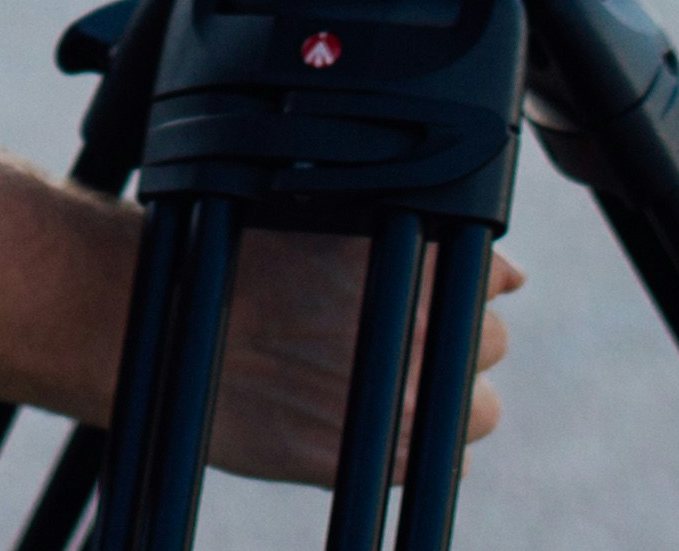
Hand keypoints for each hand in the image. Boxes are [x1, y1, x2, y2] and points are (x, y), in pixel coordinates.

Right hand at [208, 225, 524, 483]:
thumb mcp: (334, 215)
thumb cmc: (239, 260)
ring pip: (477, 409)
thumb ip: (417, 244)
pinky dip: (416, 446)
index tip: (431, 291)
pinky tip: (372, 424)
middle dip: (451, 341)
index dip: (466, 286)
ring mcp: (407, 394)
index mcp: (421, 253)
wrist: (171, 326)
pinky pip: (441, 463)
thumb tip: (507, 277)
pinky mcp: (383, 456)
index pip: (491, 278)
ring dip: (445, 396)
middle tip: (392, 337)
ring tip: (386, 386)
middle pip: (487, 342)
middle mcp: (426, 324)